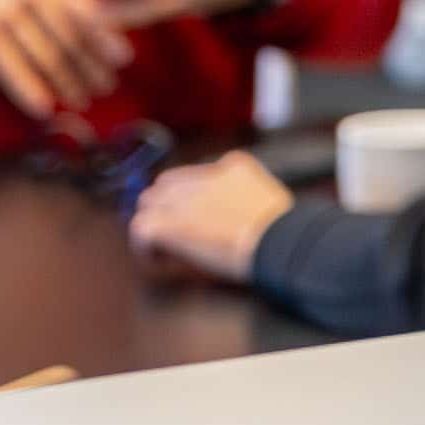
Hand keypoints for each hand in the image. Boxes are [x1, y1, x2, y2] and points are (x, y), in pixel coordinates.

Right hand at [0, 0, 132, 118]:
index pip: (83, 7)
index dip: (105, 35)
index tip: (124, 58)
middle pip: (68, 36)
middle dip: (90, 66)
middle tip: (107, 87)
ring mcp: (2, 13)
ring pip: (42, 56)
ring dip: (65, 83)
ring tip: (82, 100)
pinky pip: (7, 66)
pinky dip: (26, 89)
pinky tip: (43, 108)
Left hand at [128, 152, 296, 284]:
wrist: (280, 240)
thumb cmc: (284, 229)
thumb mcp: (270, 200)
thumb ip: (249, 197)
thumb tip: (237, 219)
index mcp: (233, 165)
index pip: (197, 174)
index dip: (191, 199)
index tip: (197, 219)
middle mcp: (205, 175)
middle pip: (166, 184)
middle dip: (166, 207)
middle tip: (175, 235)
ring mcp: (186, 197)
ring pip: (148, 202)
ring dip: (154, 223)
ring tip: (166, 249)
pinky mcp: (172, 222)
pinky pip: (141, 228)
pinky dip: (143, 245)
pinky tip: (158, 259)